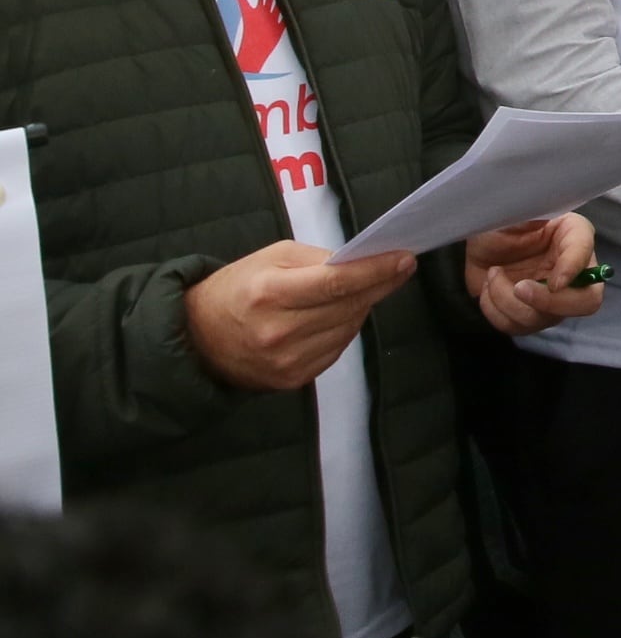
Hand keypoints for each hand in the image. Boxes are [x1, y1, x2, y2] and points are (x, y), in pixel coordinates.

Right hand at [185, 241, 418, 391]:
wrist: (197, 338)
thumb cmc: (237, 288)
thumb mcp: (271, 258)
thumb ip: (318, 259)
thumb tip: (363, 263)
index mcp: (270, 294)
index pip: (337, 283)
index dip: (377, 271)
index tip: (406, 258)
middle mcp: (278, 332)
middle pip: (349, 306)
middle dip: (379, 284)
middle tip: (397, 267)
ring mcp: (286, 361)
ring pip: (348, 329)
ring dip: (360, 308)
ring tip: (356, 291)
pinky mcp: (292, 379)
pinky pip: (336, 349)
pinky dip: (343, 330)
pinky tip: (334, 316)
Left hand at [466, 215, 605, 337]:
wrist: (480, 244)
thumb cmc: (502, 223)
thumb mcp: (516, 212)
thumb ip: (532, 216)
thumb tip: (544, 227)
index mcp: (573, 237)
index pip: (586, 253)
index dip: (573, 269)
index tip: (554, 281)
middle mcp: (572, 272)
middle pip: (586, 302)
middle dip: (550, 302)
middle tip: (519, 288)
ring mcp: (552, 298)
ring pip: (543, 319)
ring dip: (507, 301)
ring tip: (492, 274)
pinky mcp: (528, 314)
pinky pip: (516, 326)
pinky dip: (495, 310)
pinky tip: (489, 288)